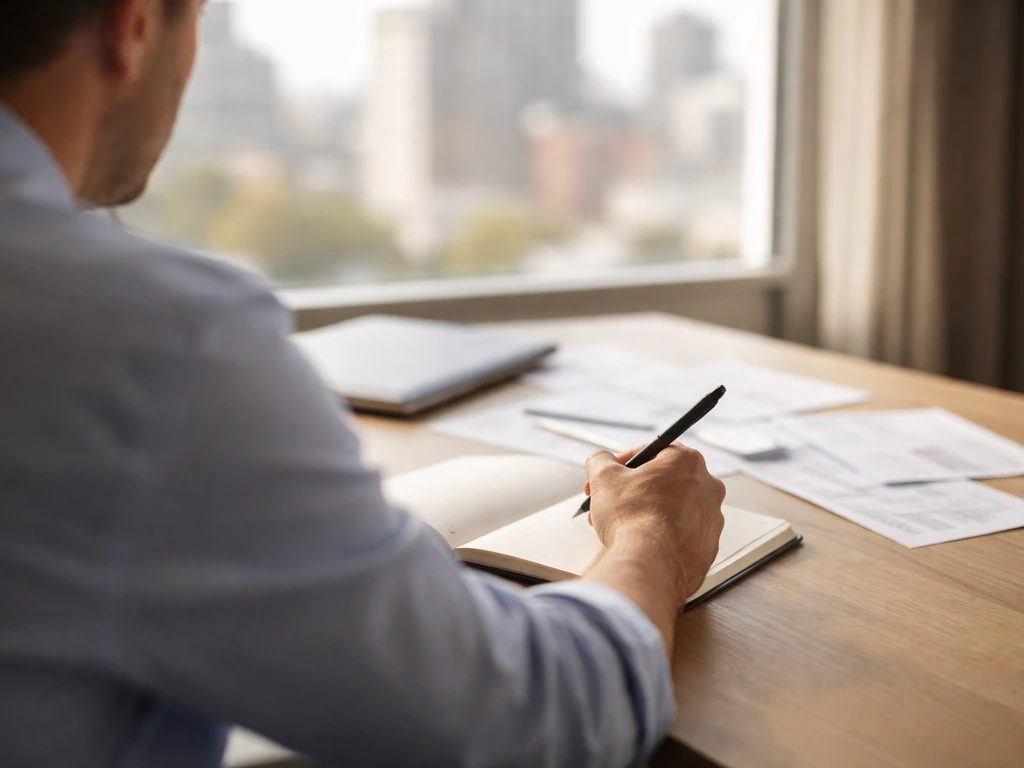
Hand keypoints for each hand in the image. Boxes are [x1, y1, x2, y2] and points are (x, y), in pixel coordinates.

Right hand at [584, 444, 726, 603]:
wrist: (649, 565)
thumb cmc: (632, 518)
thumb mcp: (603, 477)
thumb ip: (601, 460)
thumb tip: (601, 461)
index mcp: (687, 462)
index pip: (654, 451)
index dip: (625, 462)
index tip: (612, 474)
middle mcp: (707, 487)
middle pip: (664, 481)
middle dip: (633, 490)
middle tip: (611, 501)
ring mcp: (712, 519)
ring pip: (673, 508)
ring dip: (646, 512)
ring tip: (619, 526)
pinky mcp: (708, 547)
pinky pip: (681, 533)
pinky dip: (662, 535)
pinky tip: (640, 542)